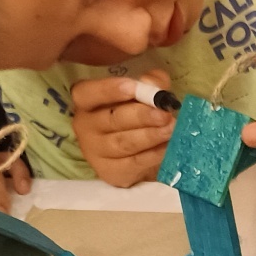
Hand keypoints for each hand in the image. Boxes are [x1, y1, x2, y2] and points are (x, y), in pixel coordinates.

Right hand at [72, 70, 175, 187]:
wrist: (136, 151)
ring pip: (124, 143)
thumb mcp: (143, 92)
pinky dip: (153, 154)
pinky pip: (134, 163)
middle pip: (112, 120)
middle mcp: (85, 126)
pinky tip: (168, 146)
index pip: (87, 93)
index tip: (134, 87)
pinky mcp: (110, 172)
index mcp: (85, 101)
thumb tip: (154, 86)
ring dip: (150, 136)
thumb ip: (150, 83)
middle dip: (141, 116)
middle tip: (164, 114)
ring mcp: (95, 152)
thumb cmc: (135, 114)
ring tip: (171, 129)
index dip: (109, 90)